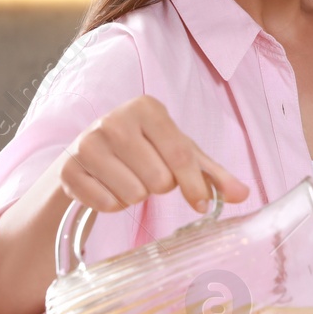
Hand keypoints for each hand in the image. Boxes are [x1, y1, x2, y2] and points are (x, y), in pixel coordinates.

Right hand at [58, 95, 249, 213]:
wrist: (89, 153)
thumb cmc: (145, 150)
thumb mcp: (180, 154)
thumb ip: (213, 175)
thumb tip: (244, 195)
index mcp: (146, 108)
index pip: (180, 155)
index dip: (195, 186)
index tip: (202, 205)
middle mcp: (113, 120)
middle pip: (158, 179)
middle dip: (159, 186)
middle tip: (149, 175)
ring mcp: (86, 143)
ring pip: (132, 194)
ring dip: (135, 196)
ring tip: (128, 179)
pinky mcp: (68, 169)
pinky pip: (106, 204)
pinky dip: (113, 204)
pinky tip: (108, 187)